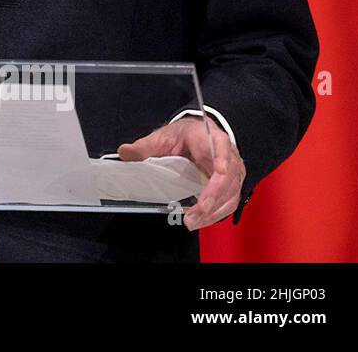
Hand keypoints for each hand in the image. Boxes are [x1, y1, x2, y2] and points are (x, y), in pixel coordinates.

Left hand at [118, 115, 245, 229]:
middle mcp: (228, 157)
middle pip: (227, 178)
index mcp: (212, 139)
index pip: (222, 147)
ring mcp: (232, 173)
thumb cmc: (184, 136)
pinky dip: (215, 214)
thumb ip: (145, 146)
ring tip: (193, 222)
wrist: (197, 135)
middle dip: (212, 197)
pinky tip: (201, 221)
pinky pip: (228, 202)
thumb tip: (125, 152)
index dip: (223, 159)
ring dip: (213, 211)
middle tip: (195, 213)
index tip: (220, 170)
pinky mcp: (230, 186)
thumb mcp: (163, 137)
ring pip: (229, 194)